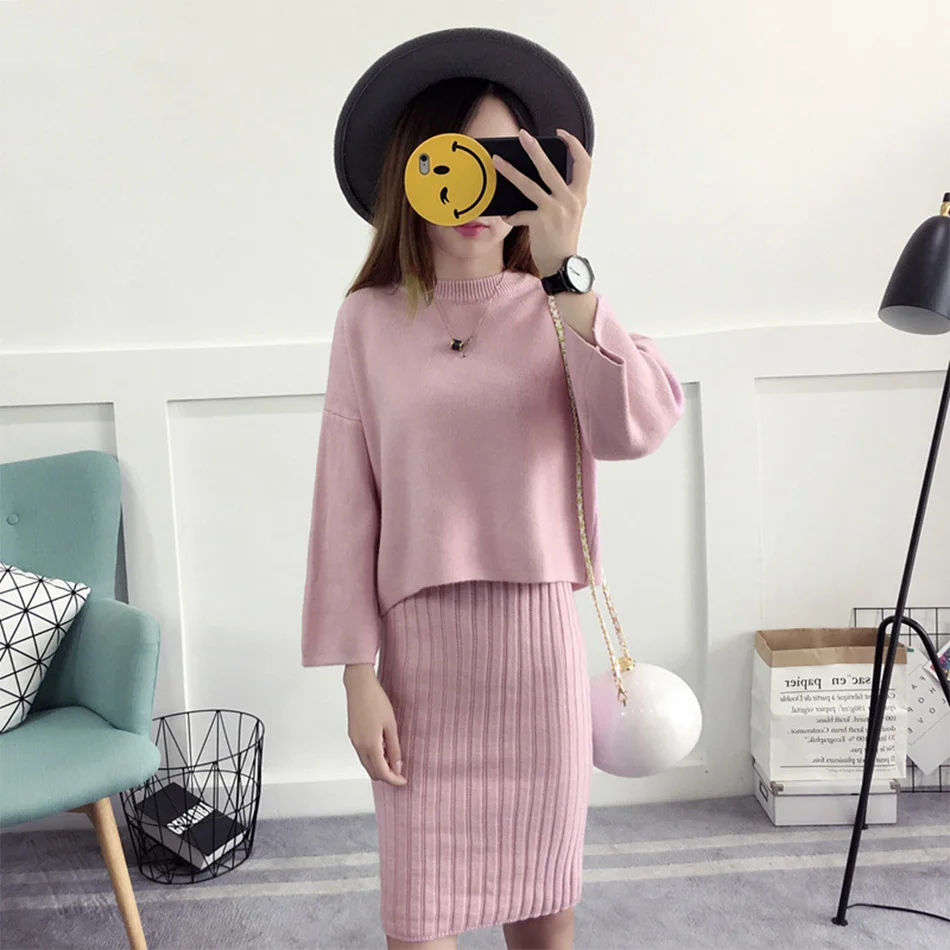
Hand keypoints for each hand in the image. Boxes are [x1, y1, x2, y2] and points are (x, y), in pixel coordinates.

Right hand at [345, 666, 406, 786]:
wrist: (359, 686)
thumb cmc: (376, 701)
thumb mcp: (391, 725)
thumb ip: (394, 748)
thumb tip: (397, 766)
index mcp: (370, 745)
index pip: (382, 773)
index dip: (394, 780)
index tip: (403, 781)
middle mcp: (359, 747)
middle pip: (373, 772)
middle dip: (386, 775)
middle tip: (400, 770)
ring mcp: (354, 741)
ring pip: (367, 764)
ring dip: (379, 766)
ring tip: (393, 756)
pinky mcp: (353, 735)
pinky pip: (363, 754)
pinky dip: (373, 757)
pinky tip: (383, 747)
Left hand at [492, 128, 591, 277]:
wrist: (562, 266)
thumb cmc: (562, 239)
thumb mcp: (570, 214)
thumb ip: (561, 196)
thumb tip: (536, 178)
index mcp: (579, 195)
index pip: (584, 162)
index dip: (573, 144)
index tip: (560, 134)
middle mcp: (570, 200)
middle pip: (550, 168)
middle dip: (534, 149)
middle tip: (522, 135)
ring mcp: (555, 210)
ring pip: (529, 185)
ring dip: (511, 172)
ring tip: (497, 161)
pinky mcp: (541, 222)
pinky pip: (520, 213)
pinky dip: (512, 215)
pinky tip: (507, 217)